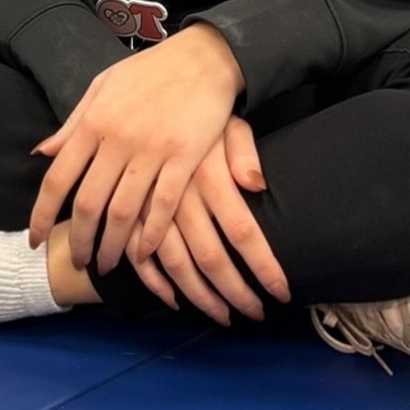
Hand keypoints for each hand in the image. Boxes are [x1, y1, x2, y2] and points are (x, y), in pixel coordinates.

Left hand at [30, 27, 242, 276]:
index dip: (42, 214)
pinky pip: (163, 205)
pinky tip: (143, 253)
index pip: (57, 178)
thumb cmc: (149, 72)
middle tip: (76, 261)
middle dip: (78, 239)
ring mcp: (152, 150)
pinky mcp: (184, 157)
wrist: (202, 57)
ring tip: (104, 265)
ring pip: (123, 211)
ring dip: (112, 245)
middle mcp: (117, 139)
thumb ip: (72, 124)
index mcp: (92, 123)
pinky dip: (151, 234)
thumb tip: (41, 152)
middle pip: (88, 203)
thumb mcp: (101, 88)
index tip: (35, 239)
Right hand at [127, 119, 289, 324]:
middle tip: (254, 316)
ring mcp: (149, 207)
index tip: (282, 294)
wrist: (142, 93)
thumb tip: (257, 183)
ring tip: (222, 316)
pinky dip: (155, 283)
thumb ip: (243, 151)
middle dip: (235, 293)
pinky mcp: (127, 211)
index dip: (264, 267)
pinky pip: (139, 257)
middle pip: (211, 257)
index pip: (244, 231)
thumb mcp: (224, 121)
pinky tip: (174, 300)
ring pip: (176, 264)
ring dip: (199, 296)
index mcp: (207, 174)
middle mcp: (179, 195)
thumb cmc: (194, 111)